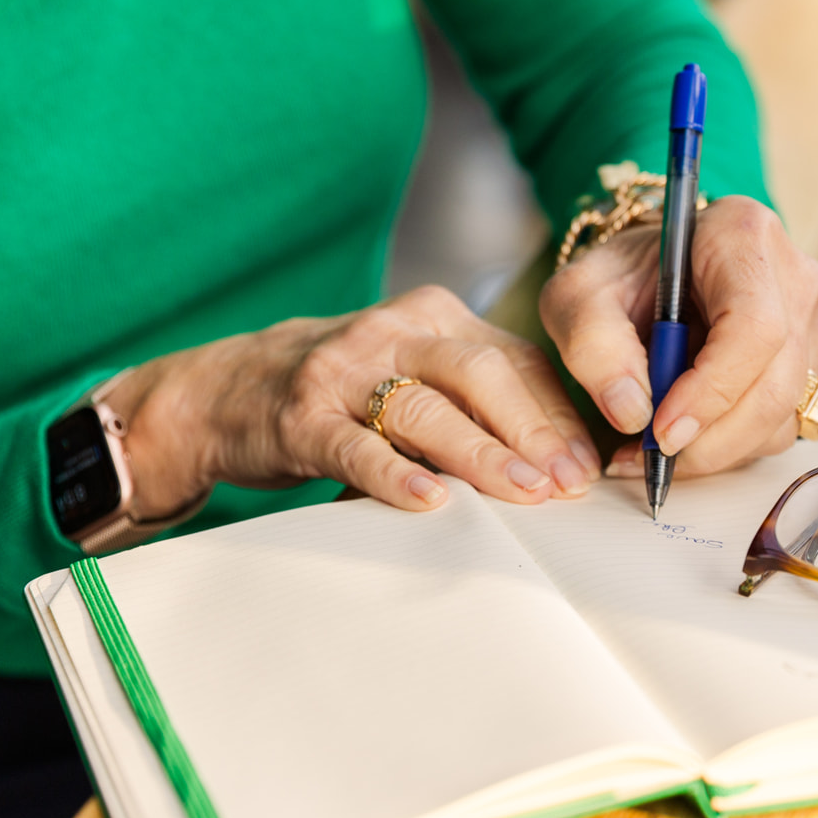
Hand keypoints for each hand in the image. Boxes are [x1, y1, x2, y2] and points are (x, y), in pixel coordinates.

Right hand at [110, 286, 600, 518]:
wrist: (226, 390)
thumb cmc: (347, 389)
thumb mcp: (416, 373)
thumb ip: (480, 400)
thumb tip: (566, 460)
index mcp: (437, 317)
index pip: (517, 361)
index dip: (559, 415)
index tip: (591, 464)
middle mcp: (396, 332)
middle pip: (483, 374)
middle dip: (535, 431)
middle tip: (569, 482)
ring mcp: (346, 370)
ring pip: (428, 408)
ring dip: (483, 454)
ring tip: (525, 492)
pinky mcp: (302, 415)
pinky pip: (356, 446)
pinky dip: (394, 475)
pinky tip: (429, 501)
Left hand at [540, 196, 817, 477]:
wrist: (653, 274)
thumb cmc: (622, 276)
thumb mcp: (579, 295)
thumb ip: (593, 345)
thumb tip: (632, 412)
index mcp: (743, 236)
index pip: (753, 327)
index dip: (712, 390)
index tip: (661, 429)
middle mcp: (794, 279)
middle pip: (776, 384)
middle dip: (711, 438)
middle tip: (650, 458)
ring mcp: (812, 324)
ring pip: (781, 416)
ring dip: (716, 449)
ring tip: (654, 450)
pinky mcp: (811, 365)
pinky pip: (779, 426)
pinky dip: (729, 447)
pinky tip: (685, 437)